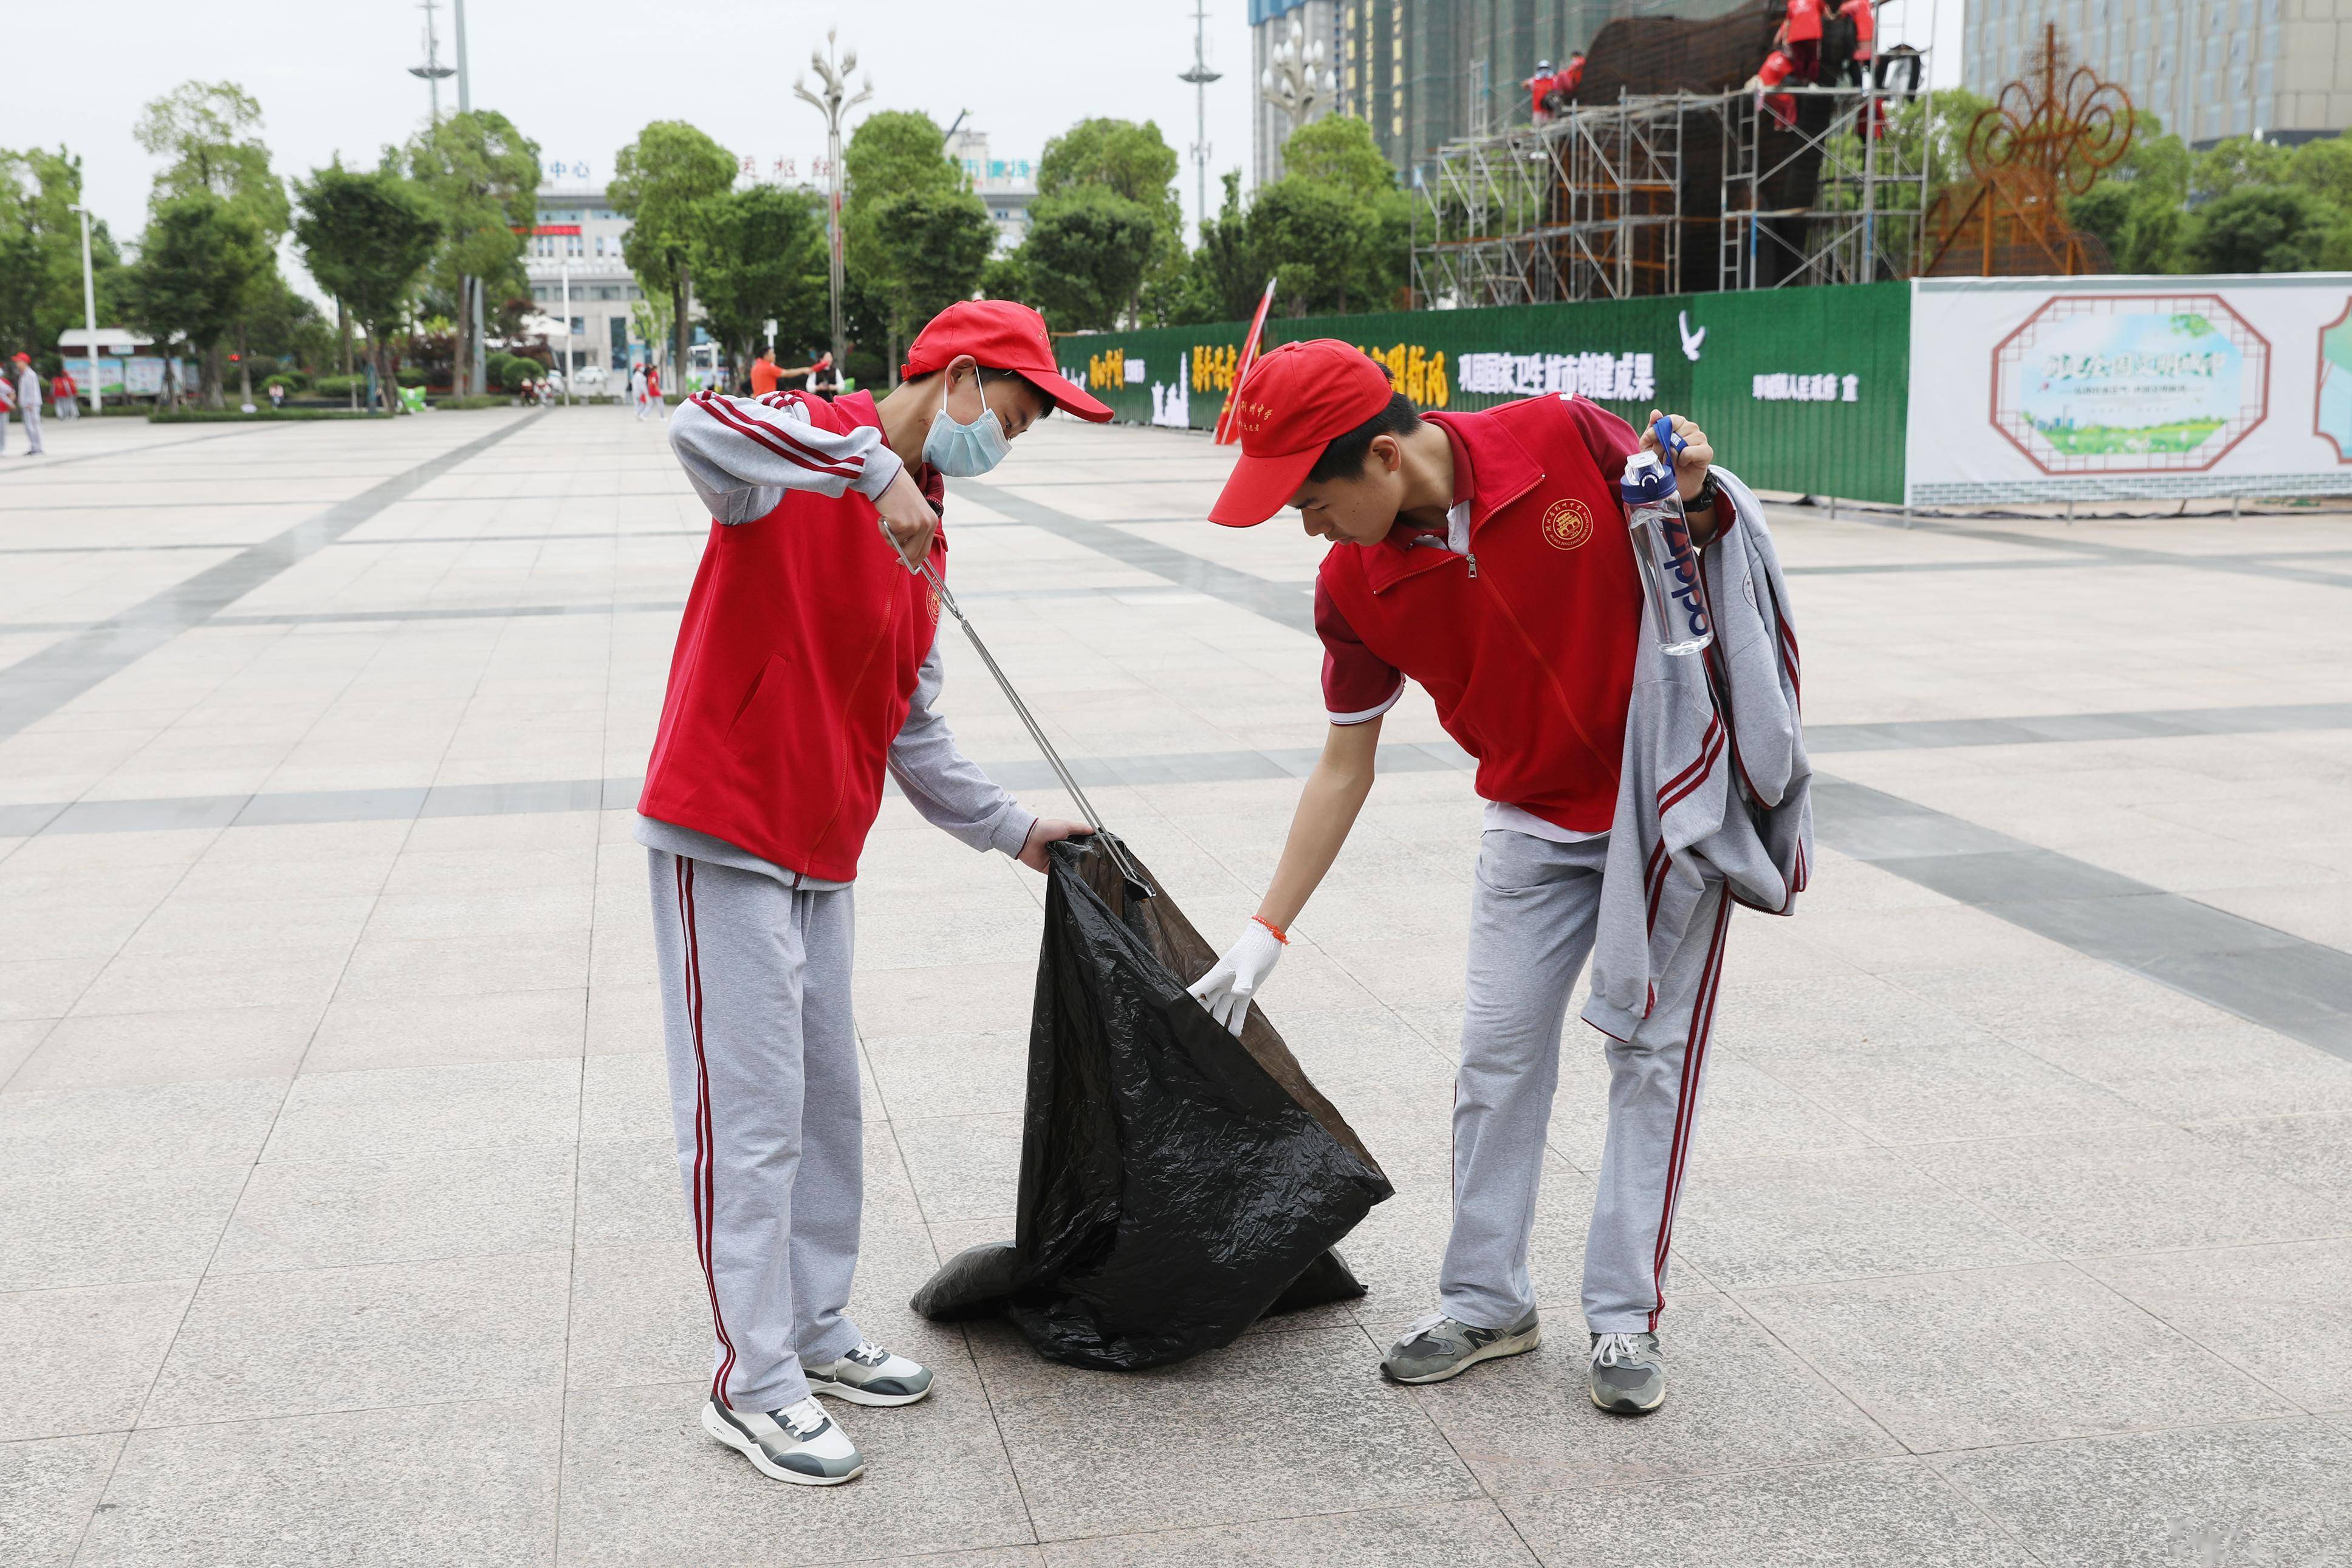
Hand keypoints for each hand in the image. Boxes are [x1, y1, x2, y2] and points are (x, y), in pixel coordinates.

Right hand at [874, 468, 938, 571]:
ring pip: (896, 544)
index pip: (925, 550)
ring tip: (889, 516)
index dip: (914, 560)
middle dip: (900, 553)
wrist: (889, 477)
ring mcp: (914, 524)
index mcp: (932, 522)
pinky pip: (887, 535)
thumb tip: (906, 555)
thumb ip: (915, 532)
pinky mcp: (901, 523)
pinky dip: (881, 527)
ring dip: (888, 534)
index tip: (904, 563)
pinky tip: (885, 513)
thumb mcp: (915, 512)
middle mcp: (926, 524)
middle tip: (892, 547)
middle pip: (912, 553)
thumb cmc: (899, 494)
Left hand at [1018, 817, 1092, 872]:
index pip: (1080, 846)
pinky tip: (1072, 876)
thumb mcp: (1066, 825)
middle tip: (1094, 865)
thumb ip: (1080, 828)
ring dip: (1074, 869)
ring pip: (1068, 867)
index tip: (1098, 853)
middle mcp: (1062, 851)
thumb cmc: (1046, 828)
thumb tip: (1094, 830)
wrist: (1028, 838)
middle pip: (1075, 858)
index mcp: (1066, 840)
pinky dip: (1064, 875)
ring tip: (1085, 873)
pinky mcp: (1049, 869)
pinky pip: (1059, 874)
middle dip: (1082, 861)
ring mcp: (1056, 860)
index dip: (1087, 849)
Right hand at [1186, 920, 1285, 1035]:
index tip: (1176, 1015)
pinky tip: (1235, 1034)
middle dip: (1200, 1017)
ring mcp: (1233, 988)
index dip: (1185, 1002)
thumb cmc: (1253, 948)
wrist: (1266, 941)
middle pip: (1206, 1004)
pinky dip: (1236, 1021)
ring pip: (1221, 1009)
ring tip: (1216, 1040)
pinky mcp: (1246, 991)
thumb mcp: (1248, 965)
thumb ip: (1243, 981)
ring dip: (1219, 1023)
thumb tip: (1239, 994)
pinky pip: (1238, 1009)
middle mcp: (1221, 984)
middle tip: (1195, 1035)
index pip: (1196, 991)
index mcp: (1216, 976)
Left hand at [1640, 410, 1714, 504]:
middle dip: (1662, 447)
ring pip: (1683, 441)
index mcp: (1678, 423)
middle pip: (1675, 432)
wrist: (1676, 484)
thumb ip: (1652, 430)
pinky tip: (1682, 463)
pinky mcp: (1707, 452)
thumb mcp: (1650, 447)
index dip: (1657, 431)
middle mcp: (1691, 428)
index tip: (1647, 441)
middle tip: (1659, 458)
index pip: (1670, 420)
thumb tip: (1655, 412)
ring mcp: (1700, 439)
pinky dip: (1684, 459)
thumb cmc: (1663, 463)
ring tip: (1670, 462)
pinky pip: (1692, 451)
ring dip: (1672, 455)